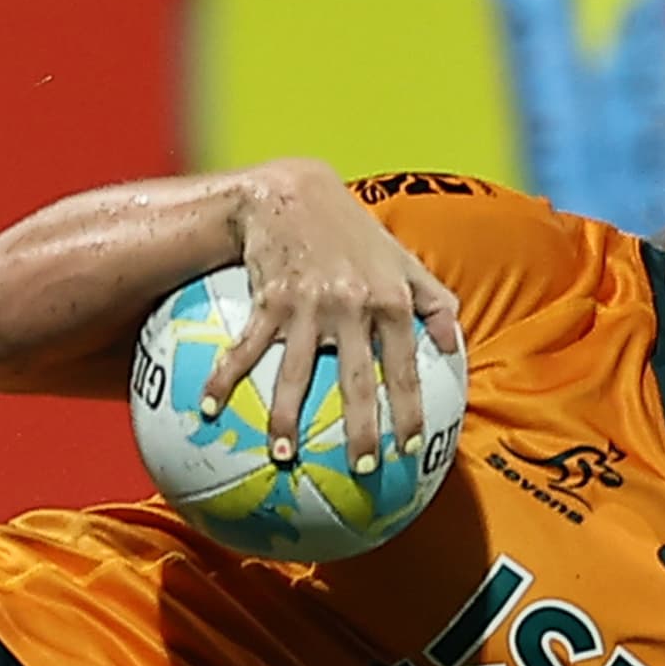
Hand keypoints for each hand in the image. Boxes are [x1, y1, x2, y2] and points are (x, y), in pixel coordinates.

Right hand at [201, 160, 464, 477]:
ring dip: (287, 418)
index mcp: (392, 300)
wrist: (294, 193)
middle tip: (362, 472)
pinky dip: (225, 379)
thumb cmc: (353, 233)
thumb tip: (457, 347)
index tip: (410, 449)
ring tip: (282, 456)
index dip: (410, 410)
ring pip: (297, 372)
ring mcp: (309, 304)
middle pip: (357, 380)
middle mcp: (354, 305)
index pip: (405, 367)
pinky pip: (247, 348)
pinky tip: (208, 407)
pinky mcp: (270, 299)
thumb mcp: (403, 260)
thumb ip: (435, 301)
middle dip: (361, 429)